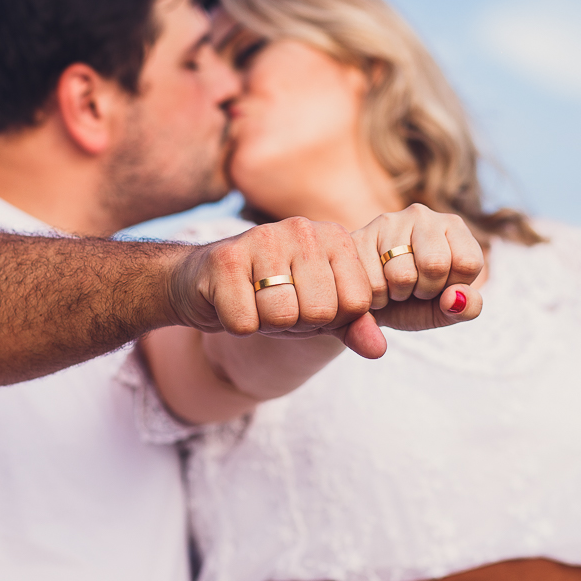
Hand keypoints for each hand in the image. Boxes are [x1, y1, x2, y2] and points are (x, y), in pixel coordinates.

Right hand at [166, 217, 383, 355]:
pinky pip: (245, 323)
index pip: (356, 304)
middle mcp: (303, 229)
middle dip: (297, 324)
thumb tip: (378, 351)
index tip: (309, 305)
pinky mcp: (225, 259)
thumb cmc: (270, 295)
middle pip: (320, 312)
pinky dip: (237, 326)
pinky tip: (230, 301)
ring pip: (282, 316)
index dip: (332, 320)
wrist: (202, 283)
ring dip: (266, 324)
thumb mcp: (319, 312)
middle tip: (277, 305)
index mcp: (334, 238)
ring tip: (255, 302)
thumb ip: (353, 326)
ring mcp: (262, 238)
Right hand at [350, 203, 484, 332]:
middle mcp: (423, 216)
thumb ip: (467, 309)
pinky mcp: (360, 236)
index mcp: (453, 227)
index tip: (440, 286)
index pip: (467, 262)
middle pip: (435, 264)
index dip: (452, 286)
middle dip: (424, 290)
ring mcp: (389, 222)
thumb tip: (456, 298)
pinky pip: (373, 282)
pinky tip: (374, 285)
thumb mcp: (446, 310)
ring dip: (398, 294)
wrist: (369, 302)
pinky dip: (375, 298)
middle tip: (414, 288)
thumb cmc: (415, 302)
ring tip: (393, 285)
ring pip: (402, 275)